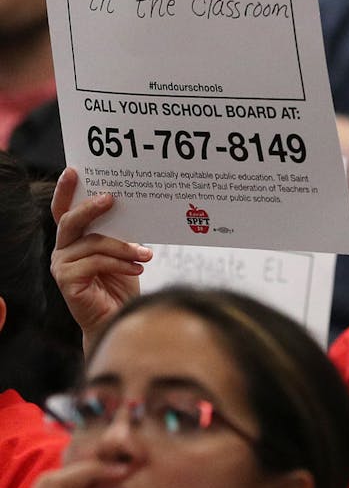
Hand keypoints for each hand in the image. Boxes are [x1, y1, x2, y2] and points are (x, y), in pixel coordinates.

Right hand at [50, 168, 150, 349]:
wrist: (120, 317)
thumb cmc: (123, 282)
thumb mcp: (124, 252)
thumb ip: (122, 231)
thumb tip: (138, 206)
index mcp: (75, 238)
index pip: (65, 210)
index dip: (66, 190)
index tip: (74, 170)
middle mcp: (63, 249)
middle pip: (71, 220)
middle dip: (91, 207)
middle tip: (112, 198)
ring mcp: (61, 265)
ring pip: (92, 243)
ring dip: (123, 247)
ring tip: (147, 254)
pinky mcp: (66, 281)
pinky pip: (95, 262)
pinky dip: (120, 262)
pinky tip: (139, 267)